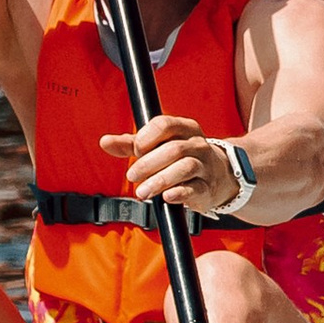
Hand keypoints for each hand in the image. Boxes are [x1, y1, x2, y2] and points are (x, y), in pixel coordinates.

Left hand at [99, 112, 243, 210]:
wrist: (218, 176)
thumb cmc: (180, 158)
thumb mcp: (158, 146)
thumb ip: (131, 144)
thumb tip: (105, 141)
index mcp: (185, 128)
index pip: (165, 125)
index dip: (146, 137)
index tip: (136, 150)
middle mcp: (197, 144)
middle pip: (173, 149)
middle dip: (148, 164)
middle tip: (132, 176)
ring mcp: (205, 166)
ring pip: (184, 168)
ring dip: (159, 181)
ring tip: (142, 192)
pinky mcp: (207, 188)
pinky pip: (194, 189)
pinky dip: (179, 193)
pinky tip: (166, 197)